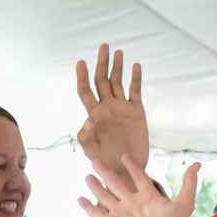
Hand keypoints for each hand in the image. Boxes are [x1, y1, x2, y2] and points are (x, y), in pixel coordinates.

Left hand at [74, 45, 148, 175]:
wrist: (125, 169)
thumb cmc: (104, 161)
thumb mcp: (92, 151)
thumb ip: (87, 138)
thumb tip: (89, 121)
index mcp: (94, 114)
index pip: (86, 91)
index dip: (82, 76)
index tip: (80, 62)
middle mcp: (107, 107)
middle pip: (102, 81)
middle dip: (102, 64)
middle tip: (103, 46)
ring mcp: (121, 108)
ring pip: (118, 82)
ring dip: (118, 67)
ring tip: (118, 52)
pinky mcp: (136, 111)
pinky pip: (135, 91)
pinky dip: (135, 79)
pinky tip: (135, 66)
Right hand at [78, 157, 199, 216]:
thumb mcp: (184, 203)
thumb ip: (189, 184)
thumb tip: (198, 165)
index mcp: (148, 197)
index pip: (139, 177)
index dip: (133, 167)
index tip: (126, 156)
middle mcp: (132, 204)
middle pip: (117, 184)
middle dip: (107, 172)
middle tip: (96, 160)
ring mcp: (120, 214)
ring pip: (105, 196)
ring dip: (96, 186)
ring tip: (87, 175)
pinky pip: (96, 213)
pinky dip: (87, 206)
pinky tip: (79, 198)